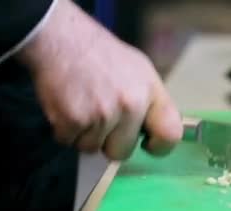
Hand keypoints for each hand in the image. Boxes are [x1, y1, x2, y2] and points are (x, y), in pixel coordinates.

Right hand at [17, 0, 182, 159]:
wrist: (60, 38)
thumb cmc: (103, 56)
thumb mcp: (140, 71)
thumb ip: (150, 103)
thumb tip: (154, 133)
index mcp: (151, 91)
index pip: (170, 134)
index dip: (159, 146)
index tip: (148, 144)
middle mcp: (131, 104)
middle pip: (122, 152)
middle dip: (110, 142)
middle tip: (102, 119)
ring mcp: (102, 114)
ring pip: (93, 148)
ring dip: (85, 135)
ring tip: (83, 107)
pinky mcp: (73, 120)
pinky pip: (70, 142)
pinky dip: (65, 130)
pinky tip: (68, 106)